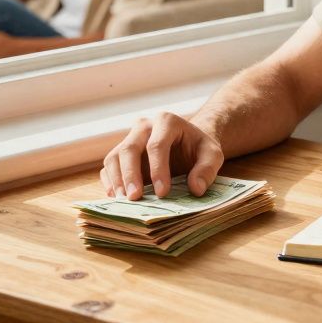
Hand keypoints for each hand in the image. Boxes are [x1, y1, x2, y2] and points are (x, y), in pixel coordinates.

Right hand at [101, 112, 223, 200]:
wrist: (187, 144)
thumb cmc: (198, 148)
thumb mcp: (212, 154)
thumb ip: (207, 169)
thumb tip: (196, 189)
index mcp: (166, 121)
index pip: (157, 145)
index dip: (158, 169)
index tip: (162, 193)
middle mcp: (143, 127)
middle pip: (129, 148)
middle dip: (130, 174)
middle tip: (135, 198)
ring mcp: (129, 139)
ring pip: (115, 157)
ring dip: (117, 180)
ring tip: (124, 201)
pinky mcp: (120, 154)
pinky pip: (109, 167)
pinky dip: (110, 182)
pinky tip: (117, 198)